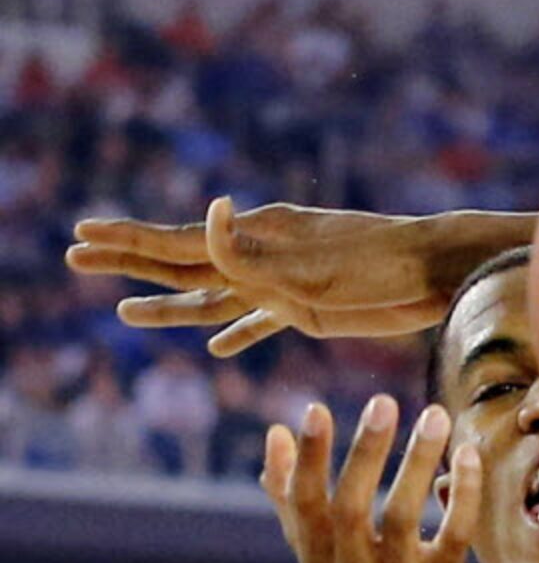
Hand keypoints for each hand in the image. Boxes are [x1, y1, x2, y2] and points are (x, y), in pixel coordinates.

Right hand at [68, 197, 477, 355]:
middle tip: (75, 257)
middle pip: (182, 263)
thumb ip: (251, 252)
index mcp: (257, 236)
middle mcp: (263, 255)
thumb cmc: (379, 262)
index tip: (80, 235)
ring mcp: (284, 283)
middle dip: (130, 263)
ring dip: (171, 305)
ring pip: (215, 297)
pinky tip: (216, 349)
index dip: (127, 241)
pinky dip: (236, 333)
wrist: (438, 273)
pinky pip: (261, 322)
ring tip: (128, 313)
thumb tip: (206, 213)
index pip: (176, 240)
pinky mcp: (311, 309)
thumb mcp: (309, 261)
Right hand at [263, 397, 479, 562]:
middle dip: (364, 453)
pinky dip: (463, 492)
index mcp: (317, 558)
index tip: (313, 409)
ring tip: (435, 413)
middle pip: (350, 508)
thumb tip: (274, 432)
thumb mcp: (318, 551)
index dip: (306, 460)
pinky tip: (468, 453)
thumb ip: (291, 496)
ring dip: (418, 461)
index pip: (303, 505)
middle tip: (382, 402)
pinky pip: (454, 534)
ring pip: (404, 516)